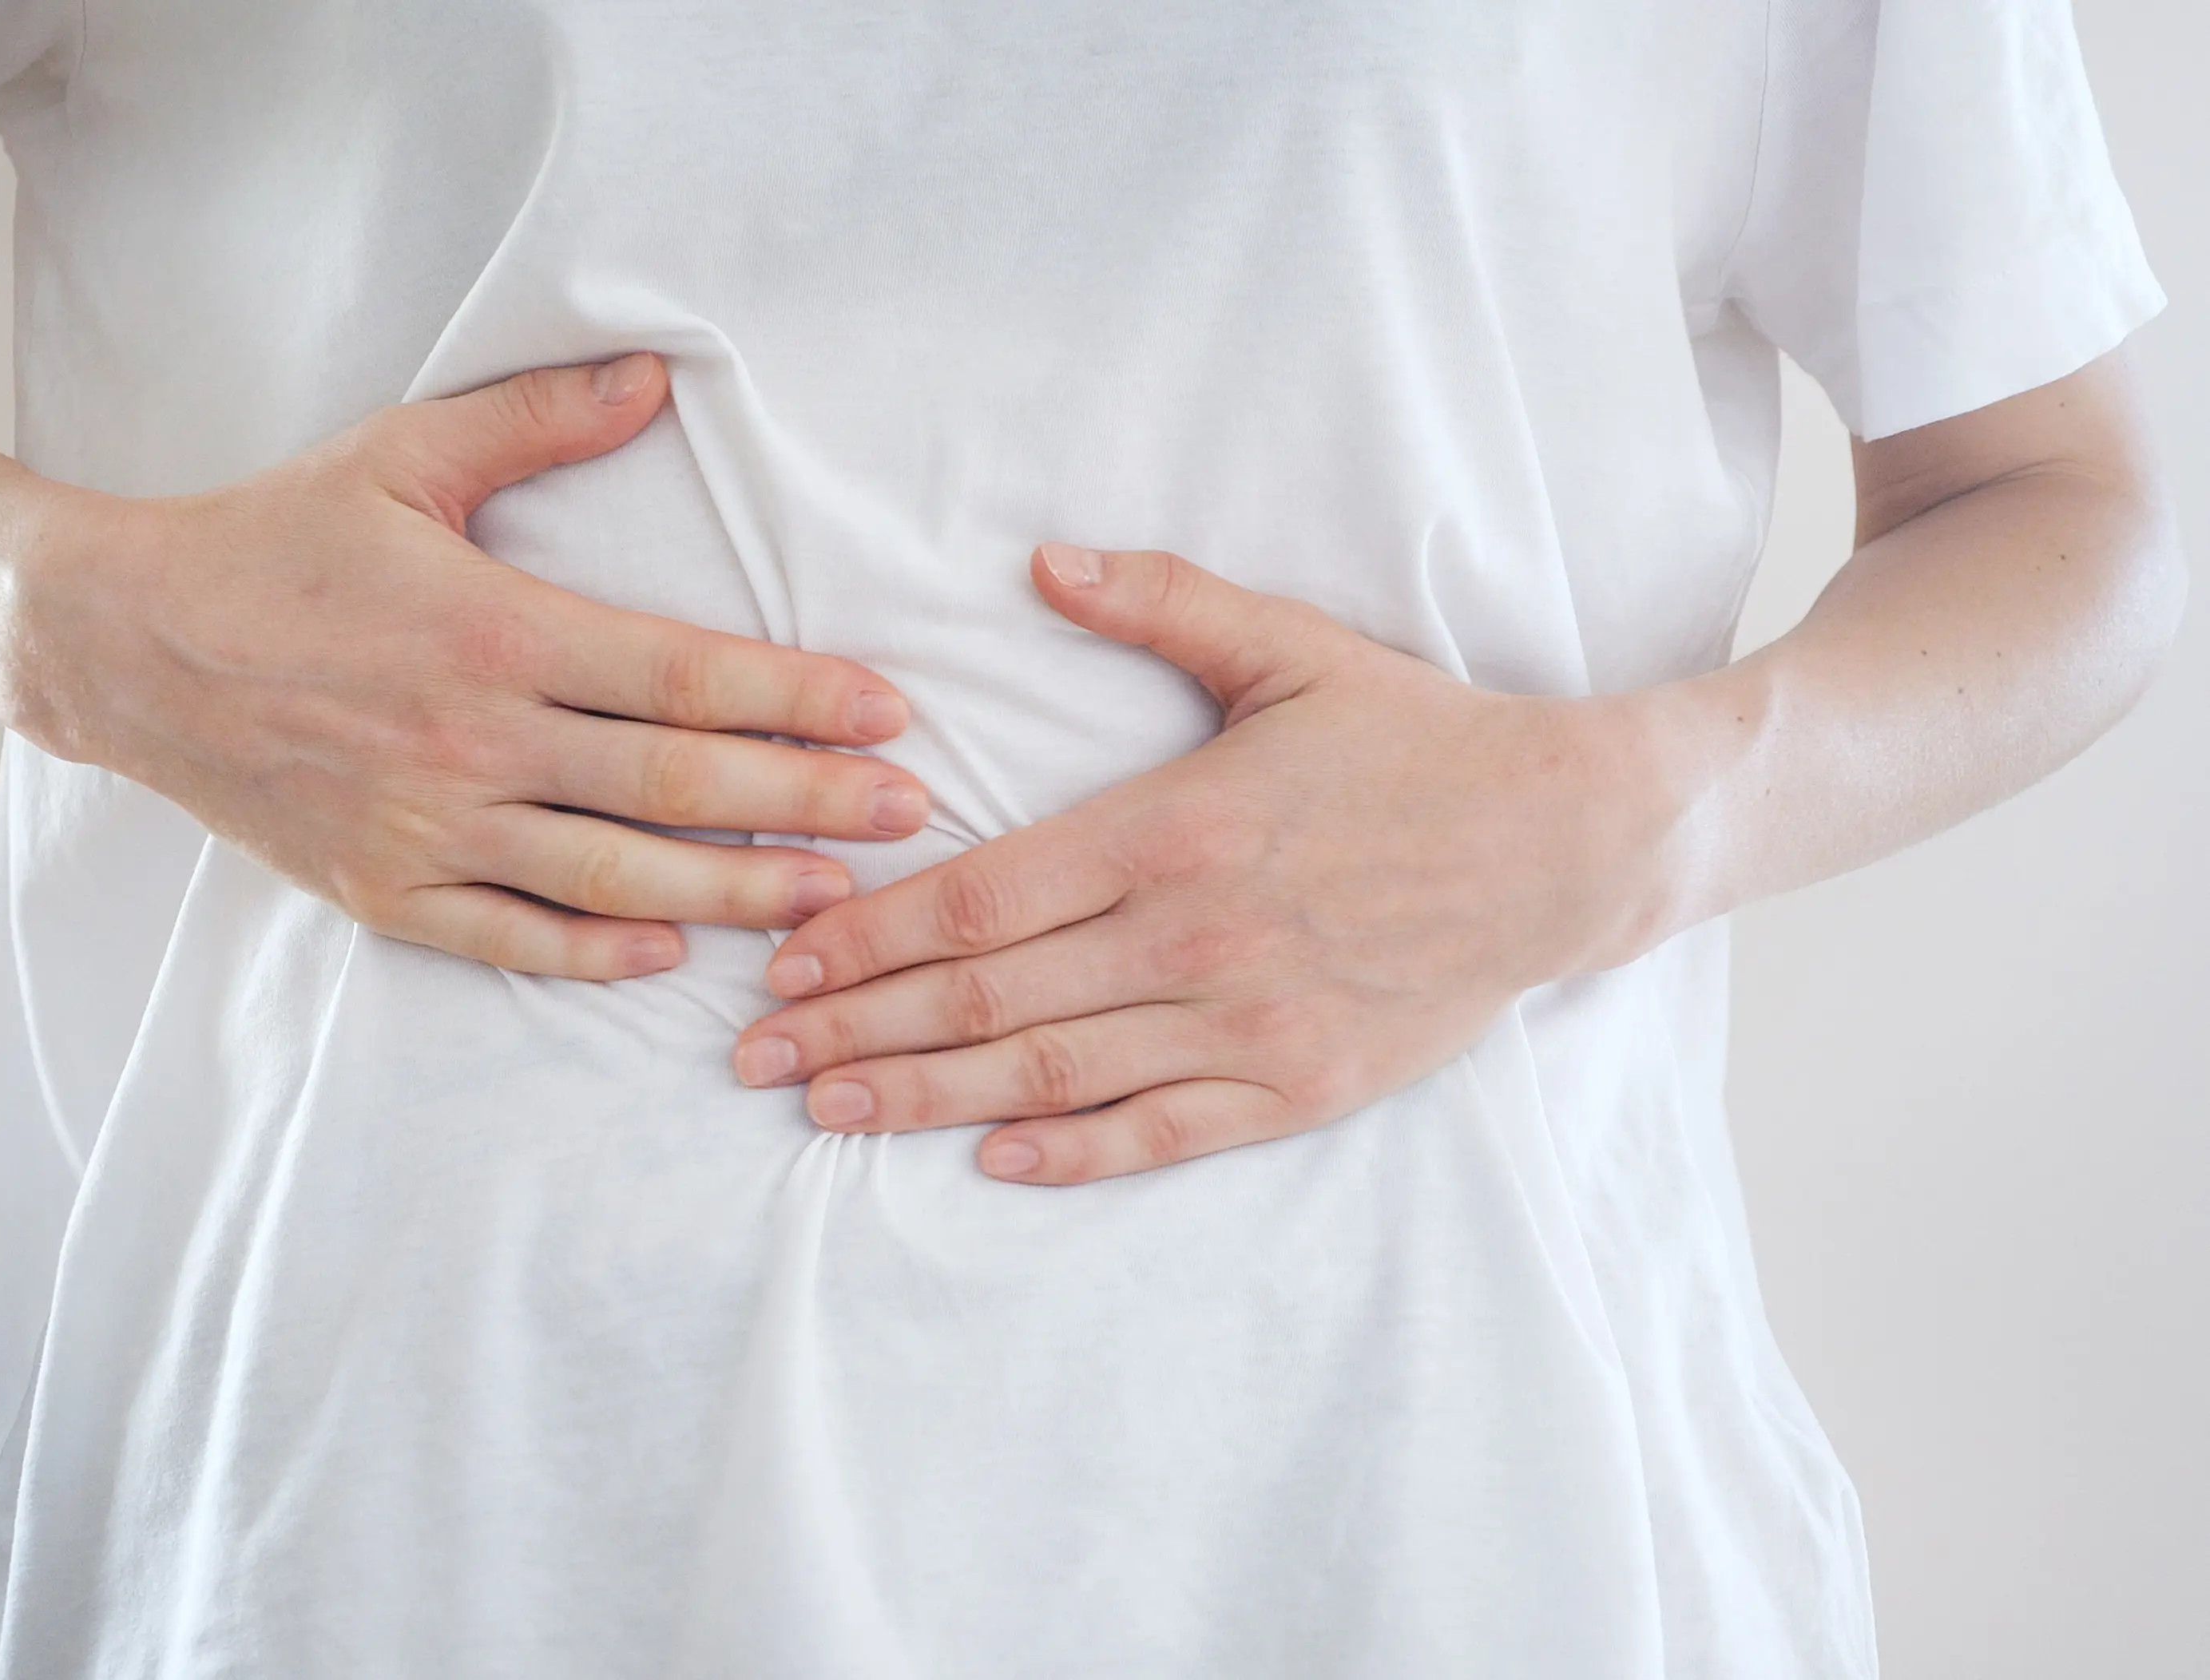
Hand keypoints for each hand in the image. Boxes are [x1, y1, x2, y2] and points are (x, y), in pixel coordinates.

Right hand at [10, 353, 932, 979]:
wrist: (122, 644)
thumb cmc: (273, 541)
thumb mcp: (403, 457)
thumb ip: (540, 423)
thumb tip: (658, 378)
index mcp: (494, 630)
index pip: (684, 676)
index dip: (799, 699)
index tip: (888, 712)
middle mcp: (473, 740)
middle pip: (676, 787)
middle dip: (808, 802)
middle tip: (908, 815)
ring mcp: (427, 828)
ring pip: (612, 876)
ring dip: (732, 893)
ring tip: (831, 900)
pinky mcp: (383, 890)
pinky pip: (509, 938)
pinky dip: (592, 951)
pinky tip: (670, 953)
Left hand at [731, 543, 1685, 1182]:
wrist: (1567, 843)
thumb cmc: (1417, 741)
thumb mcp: (1291, 648)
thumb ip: (1161, 601)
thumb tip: (1040, 561)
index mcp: (1171, 828)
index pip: (980, 898)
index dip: (869, 935)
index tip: (783, 958)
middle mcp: (1191, 936)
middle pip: (986, 996)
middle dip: (857, 1029)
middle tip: (756, 1059)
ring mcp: (1244, 1021)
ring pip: (1052, 1074)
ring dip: (928, 1098)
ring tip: (828, 1113)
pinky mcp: (1297, 1085)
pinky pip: (1162, 1132)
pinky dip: (1072, 1153)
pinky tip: (990, 1162)